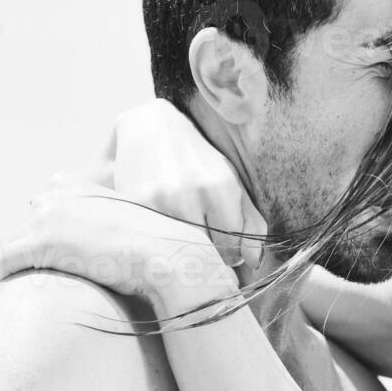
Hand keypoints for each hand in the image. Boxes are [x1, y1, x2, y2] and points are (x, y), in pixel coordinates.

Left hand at [0, 175, 236, 312]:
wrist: (165, 255)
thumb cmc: (153, 246)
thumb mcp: (123, 220)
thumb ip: (99, 221)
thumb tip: (92, 244)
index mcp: (69, 182)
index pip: (41, 210)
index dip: (47, 236)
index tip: (55, 256)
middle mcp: (52, 193)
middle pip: (25, 228)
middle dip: (30, 252)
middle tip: (38, 277)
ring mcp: (44, 217)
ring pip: (14, 247)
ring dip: (19, 268)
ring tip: (24, 289)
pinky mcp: (38, 243)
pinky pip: (3, 263)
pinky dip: (0, 276)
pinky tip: (1, 287)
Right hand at [85, 99, 265, 274]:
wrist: (151, 127)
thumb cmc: (198, 161)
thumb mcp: (231, 183)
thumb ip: (251, 224)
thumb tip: (254, 262)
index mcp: (222, 189)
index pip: (230, 250)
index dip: (225, 254)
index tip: (217, 244)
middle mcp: (193, 193)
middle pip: (203, 253)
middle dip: (202, 253)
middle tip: (196, 237)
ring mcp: (163, 199)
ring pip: (177, 249)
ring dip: (178, 247)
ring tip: (176, 228)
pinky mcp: (137, 202)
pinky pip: (153, 239)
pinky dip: (155, 238)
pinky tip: (157, 222)